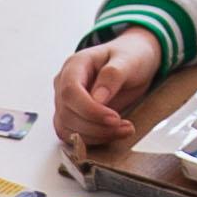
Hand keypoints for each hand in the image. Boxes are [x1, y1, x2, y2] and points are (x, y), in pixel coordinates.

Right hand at [54, 28, 165, 160]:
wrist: (132, 63)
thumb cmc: (130, 56)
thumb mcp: (128, 60)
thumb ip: (112, 76)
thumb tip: (97, 98)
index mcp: (75, 65)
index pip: (70, 92)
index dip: (89, 110)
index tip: (114, 118)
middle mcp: (64, 84)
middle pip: (67, 114)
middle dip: (96, 127)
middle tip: (125, 126)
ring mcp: (65, 102)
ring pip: (68, 129)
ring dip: (96, 136)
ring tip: (124, 130)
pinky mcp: (72, 117)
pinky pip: (74, 135)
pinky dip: (94, 140)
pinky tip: (114, 133)